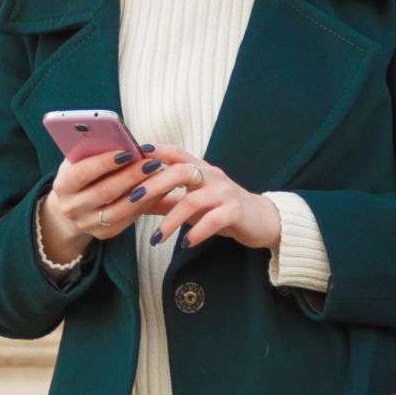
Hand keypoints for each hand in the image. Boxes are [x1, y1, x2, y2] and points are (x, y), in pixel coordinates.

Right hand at [39, 146, 176, 261]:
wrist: (75, 204)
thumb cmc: (83, 174)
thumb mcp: (81, 161)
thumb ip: (94, 152)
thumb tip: (121, 138)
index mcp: (62, 185)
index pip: (82, 173)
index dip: (104, 162)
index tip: (127, 152)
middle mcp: (71, 208)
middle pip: (104, 192)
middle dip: (130, 176)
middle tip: (151, 163)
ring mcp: (86, 224)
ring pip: (119, 210)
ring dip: (142, 193)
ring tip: (158, 177)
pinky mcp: (103, 234)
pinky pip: (128, 220)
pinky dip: (145, 205)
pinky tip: (159, 191)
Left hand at [135, 145, 281, 250]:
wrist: (262, 221)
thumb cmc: (223, 210)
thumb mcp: (194, 203)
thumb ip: (168, 200)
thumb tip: (134, 202)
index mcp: (201, 170)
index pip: (177, 154)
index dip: (157, 151)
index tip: (135, 153)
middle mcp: (212, 176)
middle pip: (181, 171)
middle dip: (155, 184)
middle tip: (133, 198)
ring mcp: (225, 193)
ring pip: (193, 200)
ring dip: (172, 220)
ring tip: (157, 238)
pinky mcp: (236, 211)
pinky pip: (213, 220)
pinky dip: (198, 232)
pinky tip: (186, 243)